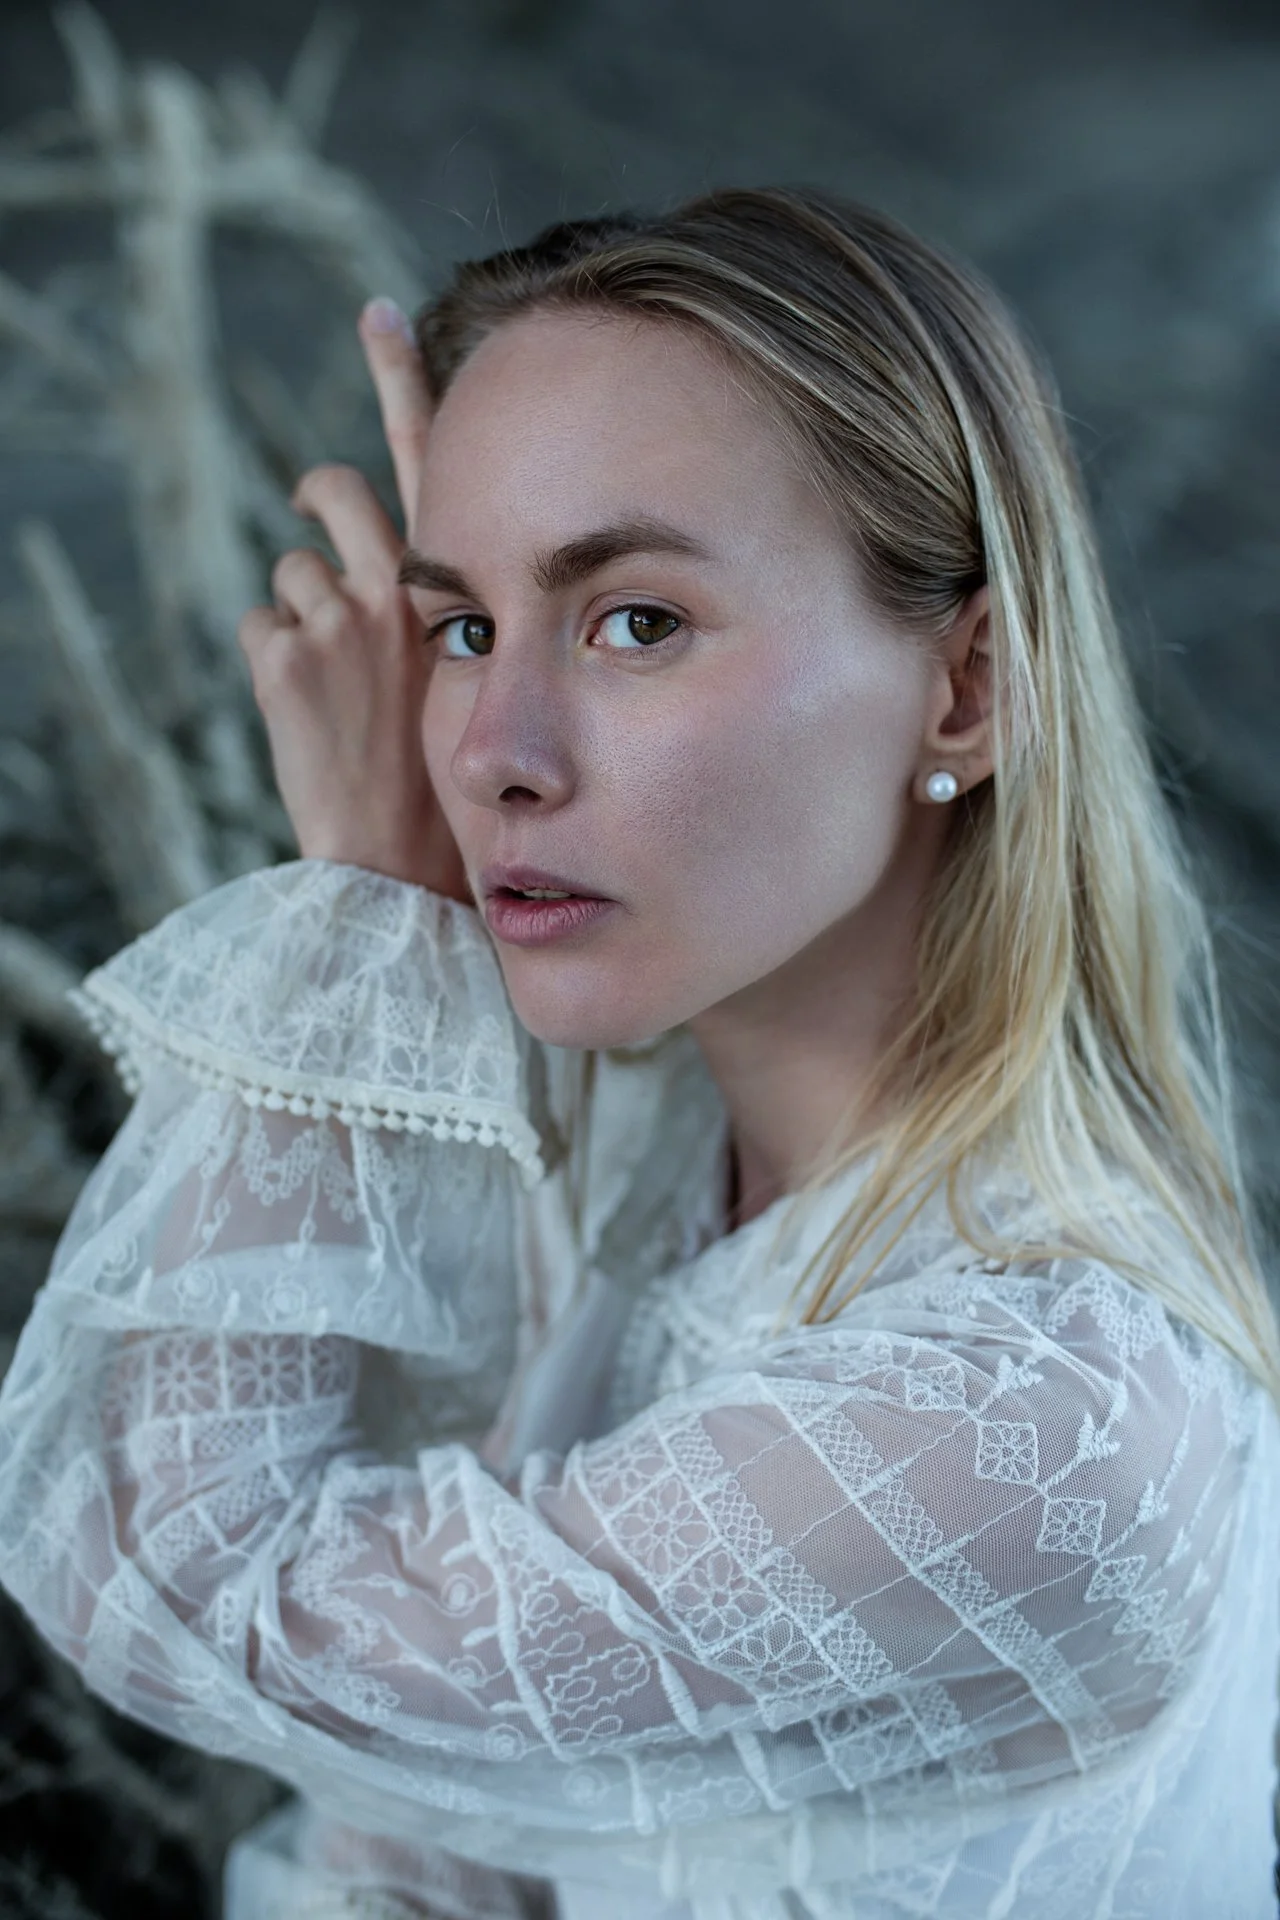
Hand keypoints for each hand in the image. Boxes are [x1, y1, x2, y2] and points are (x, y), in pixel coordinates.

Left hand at [238, 299, 470, 905]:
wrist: (408, 865)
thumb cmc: (448, 779)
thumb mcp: (474, 681)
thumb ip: (447, 614)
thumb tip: (408, 580)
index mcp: (457, 589)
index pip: (430, 456)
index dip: (401, 374)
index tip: (377, 313)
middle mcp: (401, 586)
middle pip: (334, 488)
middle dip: (315, 495)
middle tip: (308, 508)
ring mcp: (337, 619)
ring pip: (288, 572)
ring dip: (296, 616)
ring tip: (329, 687)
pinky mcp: (283, 657)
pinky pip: (257, 628)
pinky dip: (269, 663)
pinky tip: (305, 713)